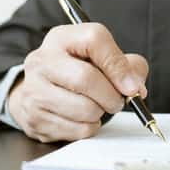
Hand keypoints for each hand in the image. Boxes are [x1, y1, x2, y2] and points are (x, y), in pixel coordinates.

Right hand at [8, 23, 147, 142]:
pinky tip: (83, 119)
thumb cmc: (74, 72)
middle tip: (117, 101)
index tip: (132, 86)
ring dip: (100, 114)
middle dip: (111, 96)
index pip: (95, 41)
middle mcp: (42, 61)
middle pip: (86, 79)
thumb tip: (135, 86)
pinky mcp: (35, 118)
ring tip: (97, 108)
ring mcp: (34, 90)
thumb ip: (125, 65)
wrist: (37, 92)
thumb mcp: (99, 58)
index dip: (118, 66)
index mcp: (61, 39)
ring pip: (84, 109)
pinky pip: (77, 130)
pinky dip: (89, 128)